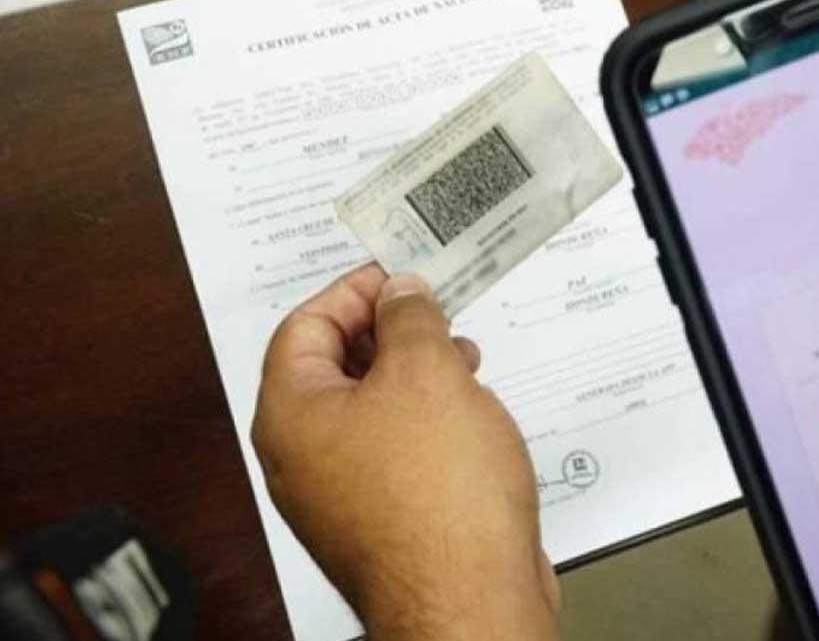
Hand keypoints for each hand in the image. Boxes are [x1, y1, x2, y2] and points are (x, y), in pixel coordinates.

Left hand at [252, 266, 560, 640]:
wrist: (468, 600)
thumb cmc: (438, 488)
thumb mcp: (426, 372)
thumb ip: (409, 318)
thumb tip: (401, 291)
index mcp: (291, 414)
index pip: (304, 326)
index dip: (354, 291)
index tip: (403, 274)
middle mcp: (303, 457)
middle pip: (336, 368)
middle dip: (392, 332)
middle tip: (441, 313)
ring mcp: (340, 494)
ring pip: (371, 411)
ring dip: (417, 375)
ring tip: (467, 362)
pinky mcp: (382, 521)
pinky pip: (394, 452)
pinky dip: (427, 422)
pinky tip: (471, 419)